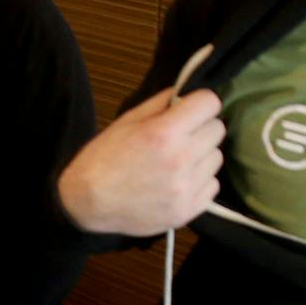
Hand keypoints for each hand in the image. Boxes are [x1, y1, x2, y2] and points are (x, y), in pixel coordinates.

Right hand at [58, 87, 225, 234]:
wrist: (88, 203)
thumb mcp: (127, 121)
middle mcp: (179, 159)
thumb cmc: (104, 158)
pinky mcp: (187, 211)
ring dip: (202, 155)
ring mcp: (185, 188)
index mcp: (163, 133)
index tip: (191, 109)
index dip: (200, 103)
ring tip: (178, 161)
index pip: (210, 103)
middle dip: (201, 128)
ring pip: (217, 158)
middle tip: (182, 136)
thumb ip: (161, 103)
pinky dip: (200, 181)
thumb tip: (186, 93)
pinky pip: (213, 185)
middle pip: (218, 130)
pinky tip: (179, 181)